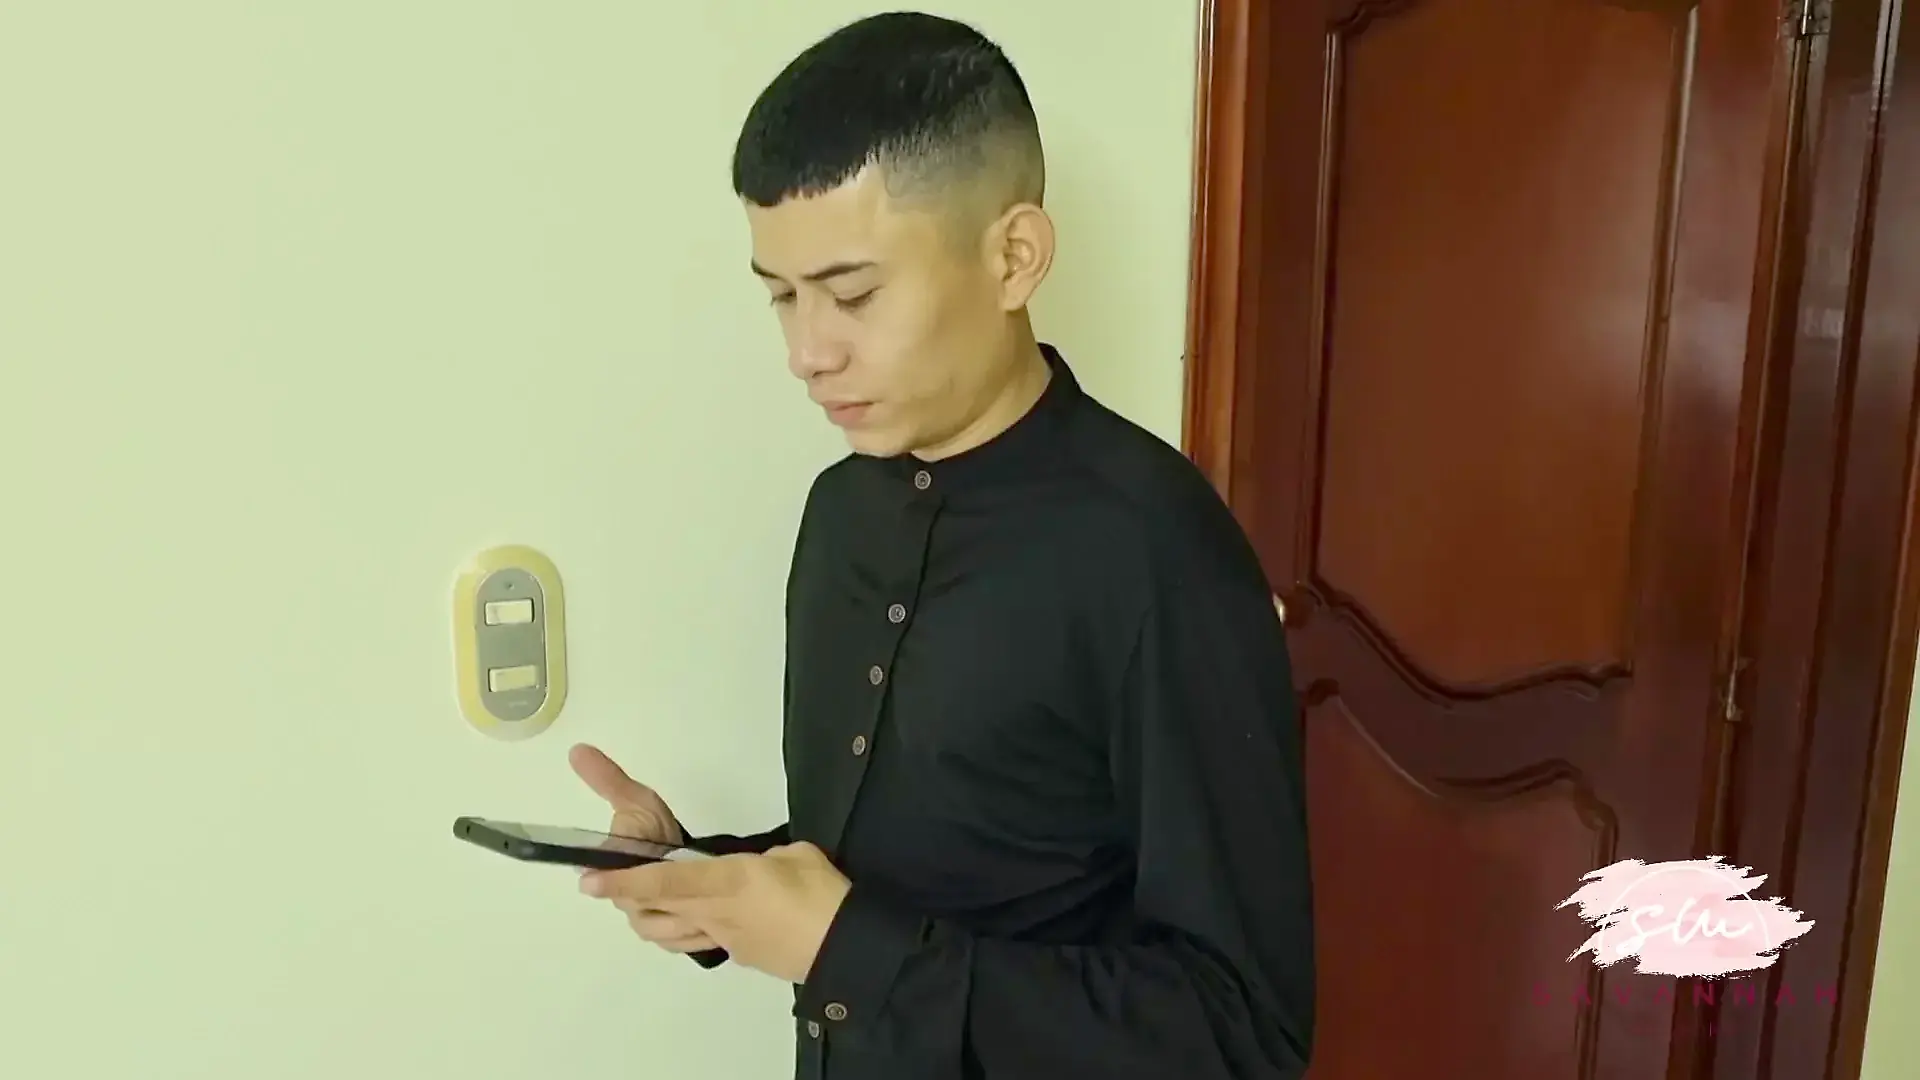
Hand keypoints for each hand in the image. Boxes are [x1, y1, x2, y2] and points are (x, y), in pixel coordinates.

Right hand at [569, 743, 713, 953]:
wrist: (688, 858)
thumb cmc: (656, 830)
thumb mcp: (635, 801)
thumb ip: (607, 780)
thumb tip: (577, 749)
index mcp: (609, 873)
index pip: (613, 884)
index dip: (630, 878)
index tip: (652, 861)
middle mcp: (624, 903)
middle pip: (640, 909)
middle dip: (666, 892)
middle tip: (689, 875)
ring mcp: (646, 923)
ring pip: (660, 930)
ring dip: (683, 916)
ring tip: (707, 900)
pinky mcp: (670, 938)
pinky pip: (679, 944)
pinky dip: (697, 933)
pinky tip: (713, 922)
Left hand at [579, 841, 851, 983]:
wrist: (845, 947)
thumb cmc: (823, 894)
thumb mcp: (794, 854)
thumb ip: (764, 856)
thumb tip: (756, 865)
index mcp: (728, 880)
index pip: (665, 880)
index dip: (624, 881)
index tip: (589, 881)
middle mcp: (715, 912)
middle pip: (656, 907)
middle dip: (623, 897)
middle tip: (602, 883)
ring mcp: (723, 938)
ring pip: (667, 931)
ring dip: (646, 917)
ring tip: (640, 901)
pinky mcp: (737, 954)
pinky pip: (695, 940)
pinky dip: (680, 929)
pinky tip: (692, 917)